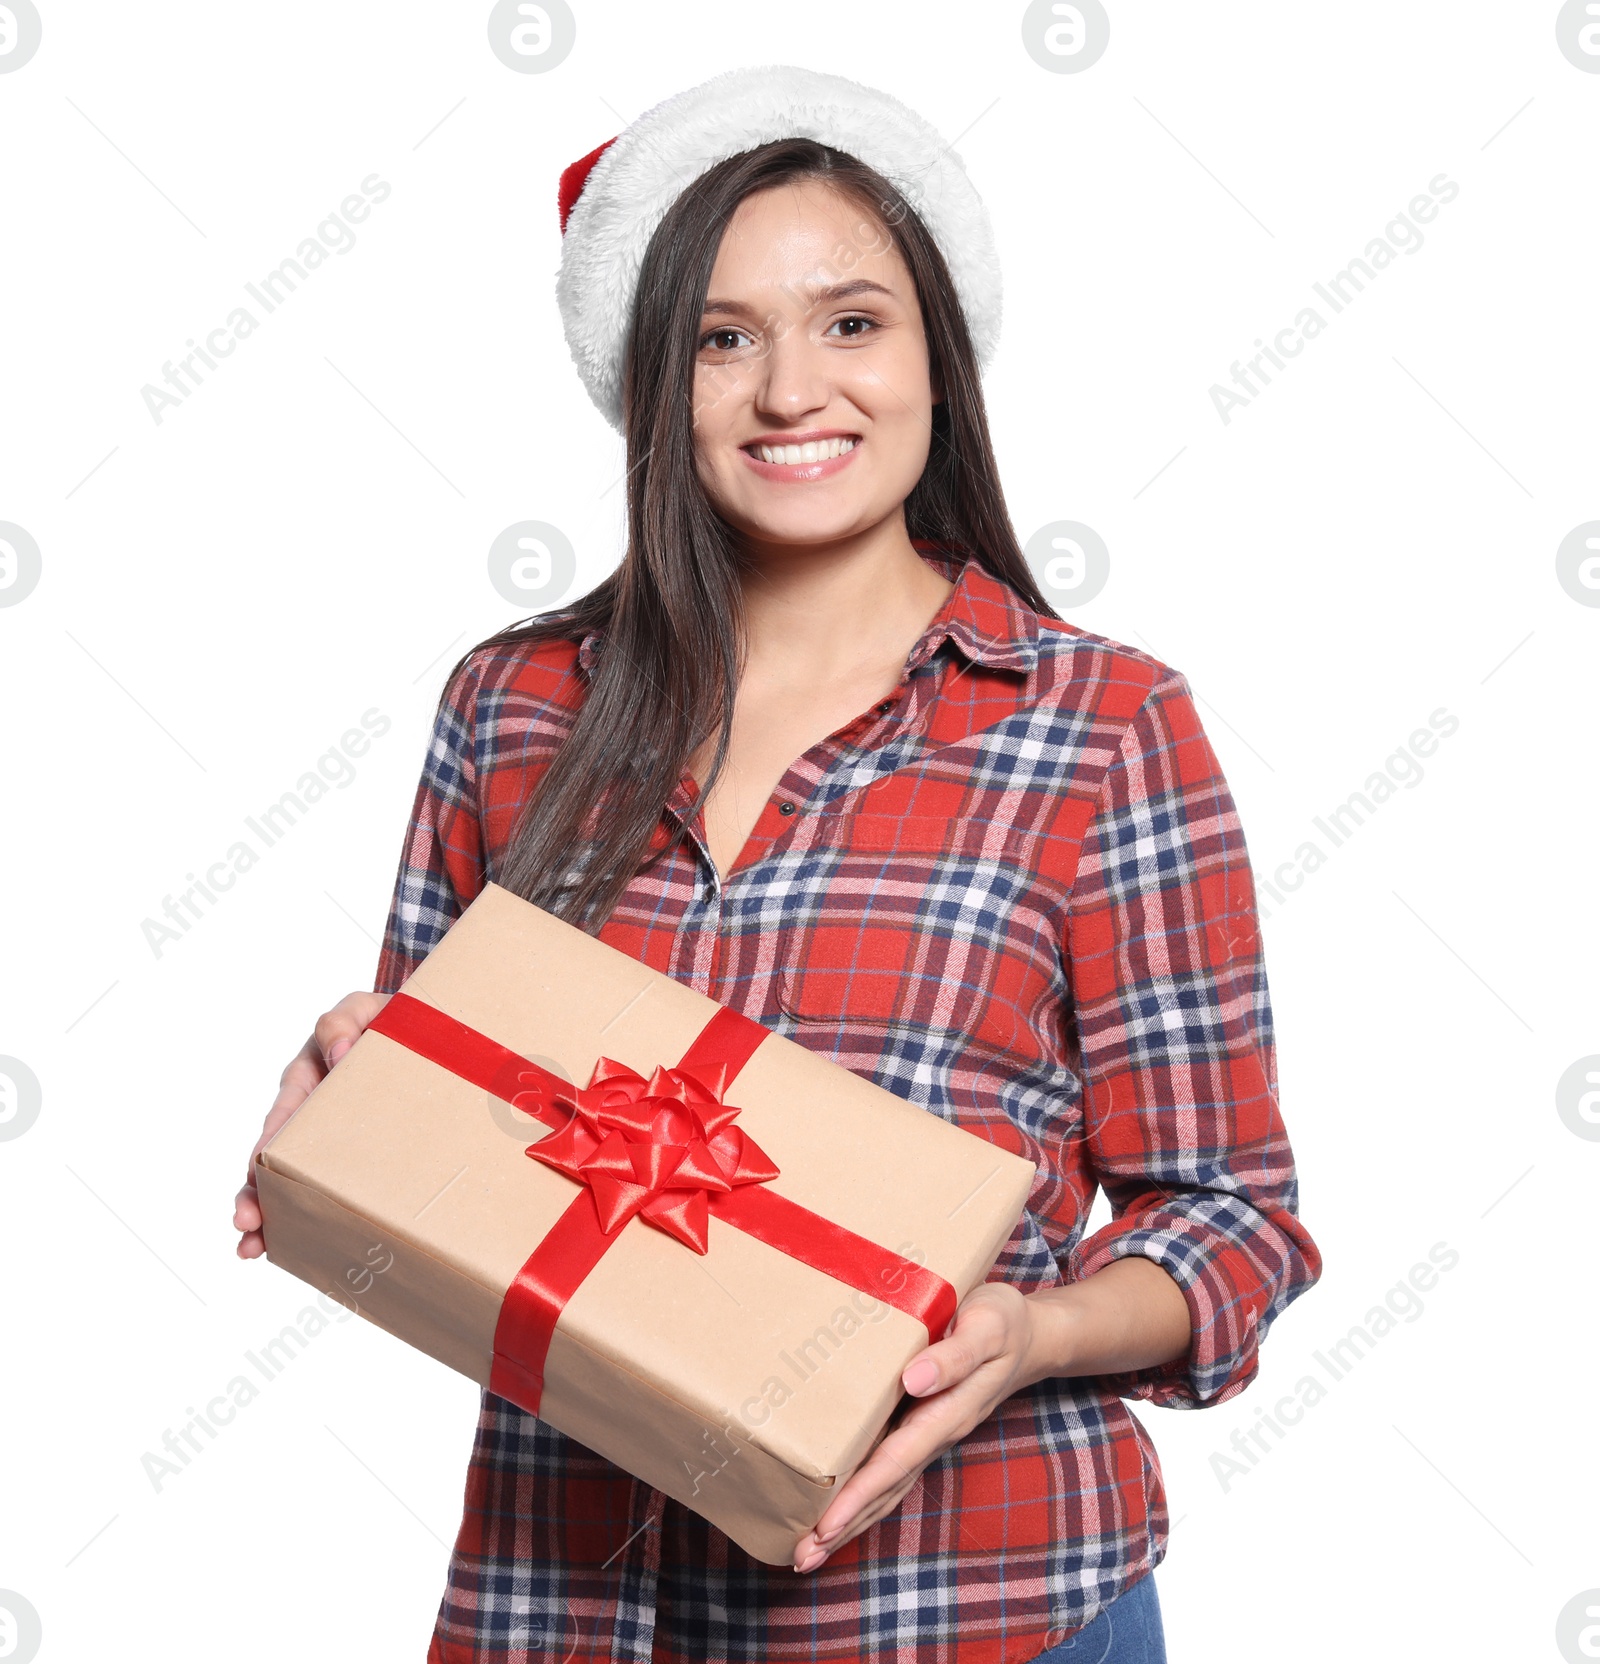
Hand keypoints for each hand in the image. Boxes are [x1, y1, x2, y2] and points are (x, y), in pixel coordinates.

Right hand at [232, 990, 389, 1258]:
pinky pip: (331, 1185)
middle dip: (256, 1191)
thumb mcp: (369, 1008)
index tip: (254, 1172)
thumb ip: (346, 1020)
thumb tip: (339, 1057)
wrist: (437, 1034)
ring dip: (272, 1212)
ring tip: (254, 1247)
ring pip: (294, 1178)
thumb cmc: (394, 1019)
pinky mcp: (358, 1154)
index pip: (284, 1114)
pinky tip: (297, 1248)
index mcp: (312, 1077)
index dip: (266, 1144)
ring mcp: (333, 1136)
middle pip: (276, 1155)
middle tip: (247, 1224)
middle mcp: (314, 1113)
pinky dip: (311, 1214)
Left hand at [790, 1281, 1041, 1572]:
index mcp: (949, 1413)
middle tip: (802, 1558)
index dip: (860, 1495)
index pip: (895, 1462)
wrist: (1031, 1336)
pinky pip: (888, 1467)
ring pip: (886, 1486)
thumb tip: (914, 1380)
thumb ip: (955, 1355)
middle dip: (845, 1525)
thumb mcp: (987, 1328)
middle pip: (886, 1489)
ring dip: (850, 1520)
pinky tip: (834, 1504)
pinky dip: (861, 1493)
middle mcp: (936, 1433)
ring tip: (808, 1550)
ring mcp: (930, 1434)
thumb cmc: (1003, 1324)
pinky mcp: (922, 1425)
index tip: (826, 1524)